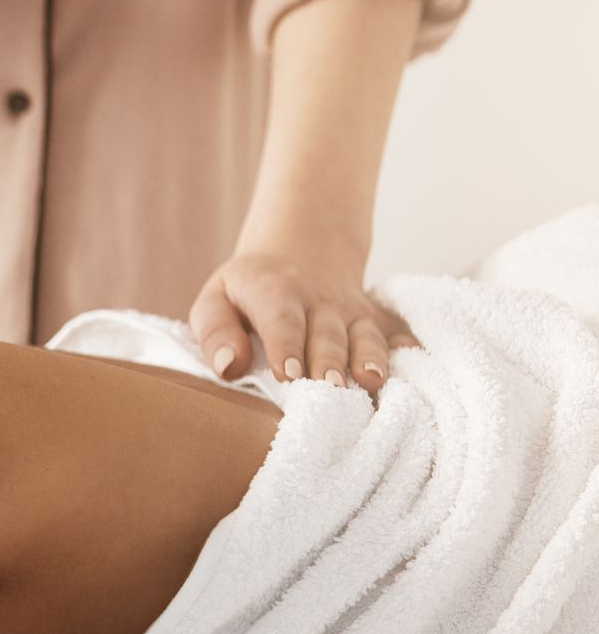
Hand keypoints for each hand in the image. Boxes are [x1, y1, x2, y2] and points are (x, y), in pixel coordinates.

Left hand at [190, 245, 417, 396]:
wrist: (301, 247)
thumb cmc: (249, 288)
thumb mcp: (217, 298)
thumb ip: (215, 331)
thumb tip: (228, 366)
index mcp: (274, 291)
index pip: (280, 318)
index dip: (285, 345)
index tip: (287, 374)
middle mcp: (319, 300)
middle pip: (326, 332)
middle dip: (328, 360)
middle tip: (327, 386)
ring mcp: (353, 310)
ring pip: (365, 334)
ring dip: (371, 357)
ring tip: (372, 381)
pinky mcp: (378, 320)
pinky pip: (398, 333)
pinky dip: (409, 350)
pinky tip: (418, 367)